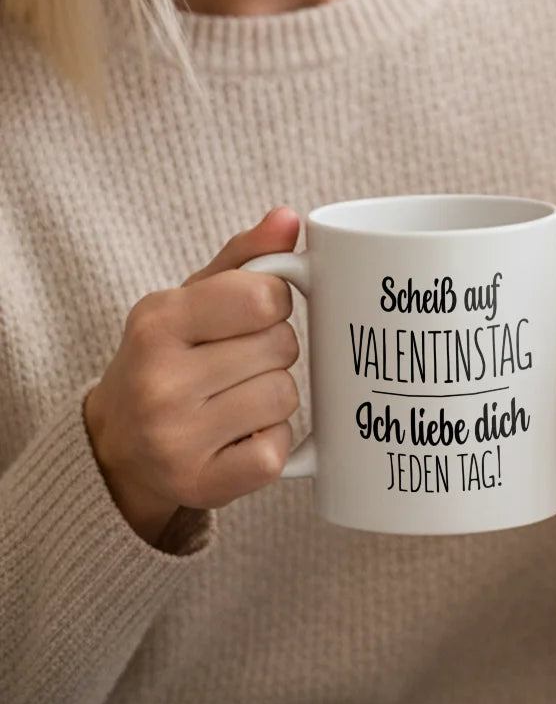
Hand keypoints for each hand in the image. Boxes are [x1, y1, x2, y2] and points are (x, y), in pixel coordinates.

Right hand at [83, 207, 302, 545]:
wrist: (116, 447)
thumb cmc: (170, 356)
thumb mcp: (193, 297)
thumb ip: (246, 256)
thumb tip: (290, 217)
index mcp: (157, 321)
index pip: (265, 296)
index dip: (273, 303)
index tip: (251, 315)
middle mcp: (158, 383)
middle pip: (283, 347)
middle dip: (274, 350)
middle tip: (237, 362)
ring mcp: (175, 440)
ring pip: (285, 396)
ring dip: (274, 395)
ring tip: (235, 398)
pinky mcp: (199, 486)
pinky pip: (278, 450)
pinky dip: (270, 442)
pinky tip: (238, 436)